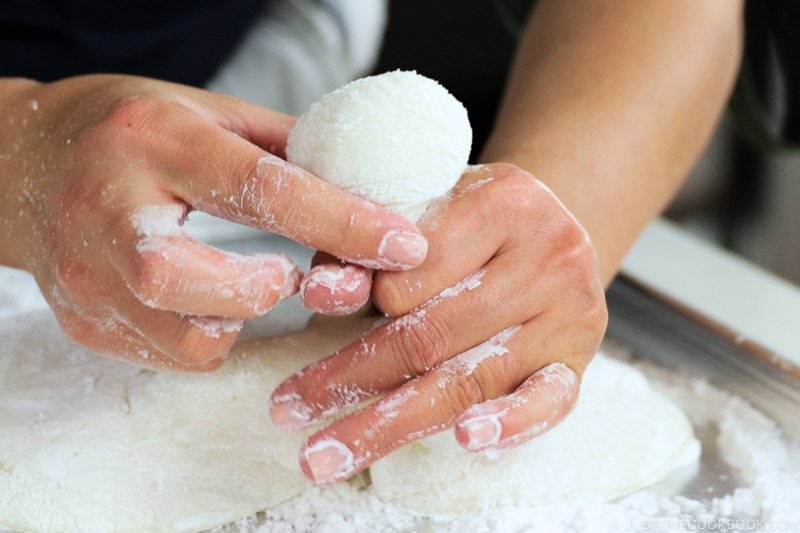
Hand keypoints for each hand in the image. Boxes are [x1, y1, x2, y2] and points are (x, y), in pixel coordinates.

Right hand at [0, 75, 426, 369]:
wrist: (22, 161)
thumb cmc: (130, 130)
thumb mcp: (206, 113)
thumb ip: (284, 150)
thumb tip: (365, 188)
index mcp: (155, 142)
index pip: (259, 189)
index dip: (340, 222)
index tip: (402, 244)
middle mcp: (106, 210)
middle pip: (182, 278)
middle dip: (260, 290)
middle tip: (289, 274)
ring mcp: (84, 275)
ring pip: (182, 339)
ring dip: (239, 320)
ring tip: (248, 283)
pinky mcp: (84, 322)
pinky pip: (167, 356)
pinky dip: (209, 337)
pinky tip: (212, 302)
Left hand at [271, 163, 607, 482]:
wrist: (554, 226)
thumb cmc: (474, 222)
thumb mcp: (426, 208)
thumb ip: (368, 248)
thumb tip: (322, 293)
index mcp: (502, 201)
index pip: (411, 271)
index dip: (361, 300)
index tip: (312, 318)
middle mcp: (546, 254)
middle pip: (432, 331)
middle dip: (351, 376)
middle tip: (290, 409)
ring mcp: (568, 311)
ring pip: (470, 376)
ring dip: (392, 421)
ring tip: (332, 451)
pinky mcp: (578, 357)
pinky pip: (550, 399)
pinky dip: (510, 424)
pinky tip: (467, 439)